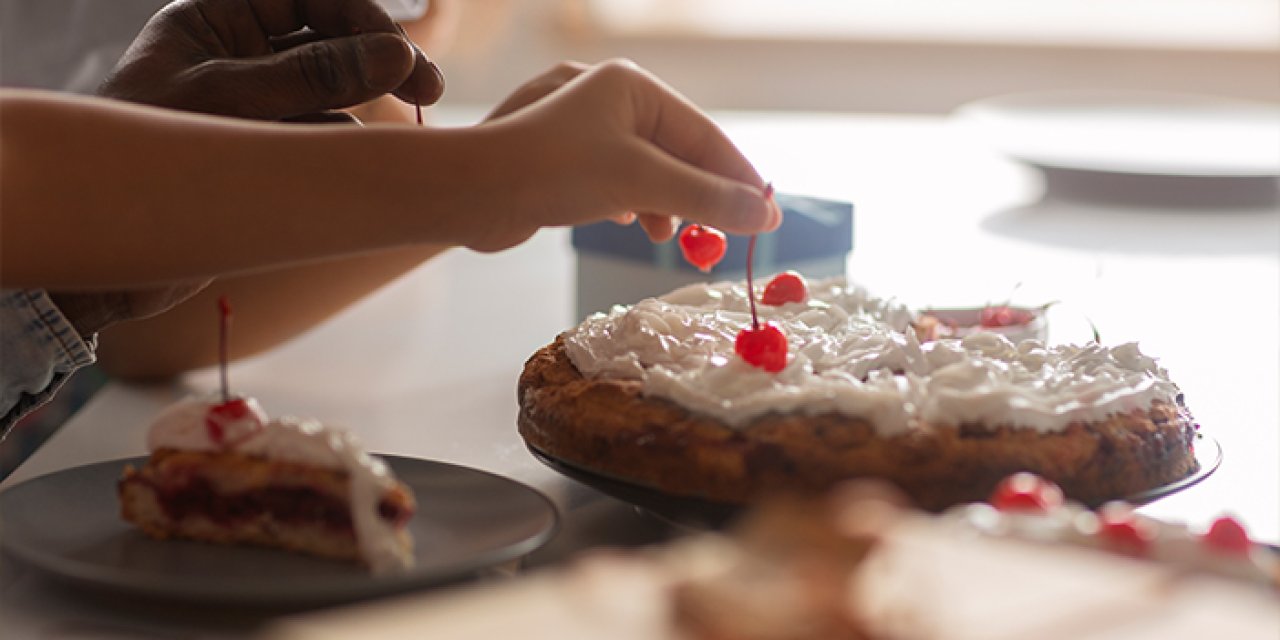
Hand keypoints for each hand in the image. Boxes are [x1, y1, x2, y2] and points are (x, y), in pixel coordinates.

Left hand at [50, 0, 445, 336]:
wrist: (109, 250)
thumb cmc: (145, 154)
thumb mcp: (233, 101)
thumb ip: (317, 76)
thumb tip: (398, 53)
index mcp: (217, 20)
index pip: (309, 0)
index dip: (362, 20)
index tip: (404, 57)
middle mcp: (241, 56)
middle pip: (332, 41)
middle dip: (381, 61)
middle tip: (429, 90)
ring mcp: (258, 104)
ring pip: (335, 92)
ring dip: (369, 108)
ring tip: (408, 128)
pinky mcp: (270, 151)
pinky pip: (324, 136)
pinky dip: (349, 146)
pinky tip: (370, 159)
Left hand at [465, 60, 779, 251]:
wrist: (470, 192)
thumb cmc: (555, 172)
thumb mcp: (641, 183)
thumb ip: (707, 198)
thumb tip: (767, 217)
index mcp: (632, 86)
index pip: (705, 136)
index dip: (740, 180)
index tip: (770, 219)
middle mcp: (612, 100)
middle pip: (681, 154)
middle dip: (702, 197)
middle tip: (729, 239)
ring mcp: (588, 132)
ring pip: (651, 173)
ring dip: (669, 207)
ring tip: (672, 238)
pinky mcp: (568, 163)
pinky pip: (622, 184)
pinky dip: (637, 207)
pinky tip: (637, 225)